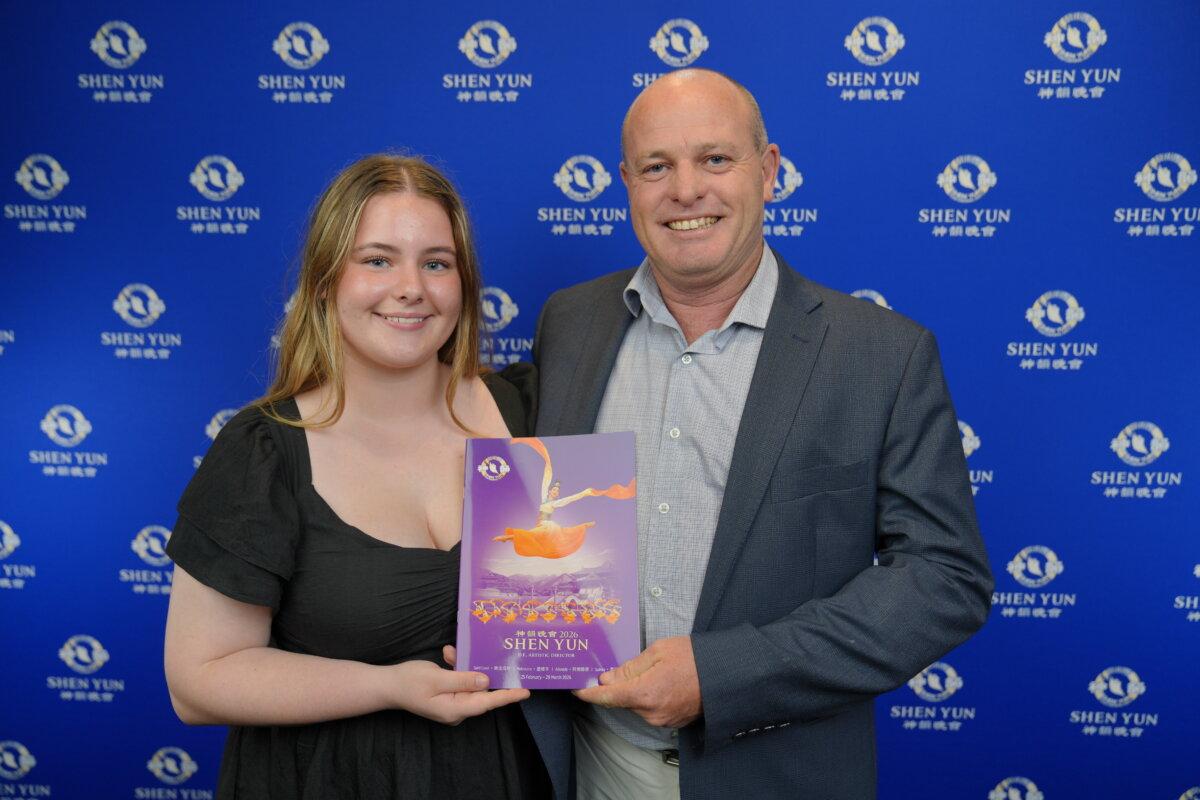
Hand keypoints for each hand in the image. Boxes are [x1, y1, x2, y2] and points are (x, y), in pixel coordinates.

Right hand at [389, 651, 528, 724]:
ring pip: (469, 682)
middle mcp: (457, 709)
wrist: (387, 686)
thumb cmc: (408, 682)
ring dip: (464, 665)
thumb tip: (486, 681)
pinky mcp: (447, 695)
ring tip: (450, 653)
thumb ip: (462, 680)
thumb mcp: (436, 678)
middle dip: (482, 670)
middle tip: (493, 654)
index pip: (488, 702)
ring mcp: (451, 703)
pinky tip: (448, 654)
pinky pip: (459, 681)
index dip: (508, 695)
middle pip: (481, 691)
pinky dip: (456, 667)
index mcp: (456, 709)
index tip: (526, 691)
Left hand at [574, 636, 701, 727]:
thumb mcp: (658, 651)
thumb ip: (629, 667)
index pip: (607, 697)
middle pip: (621, 700)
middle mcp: (651, 712)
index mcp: (645, 693)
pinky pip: (650, 709)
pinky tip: (659, 681)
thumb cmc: (694, 657)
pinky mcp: (671, 721)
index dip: (589, 693)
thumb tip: (607, 679)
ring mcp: (662, 720)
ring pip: (636, 704)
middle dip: (615, 685)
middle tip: (611, 668)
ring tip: (647, 670)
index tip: (576, 688)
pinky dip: (647, 697)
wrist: (726, 674)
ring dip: (634, 690)